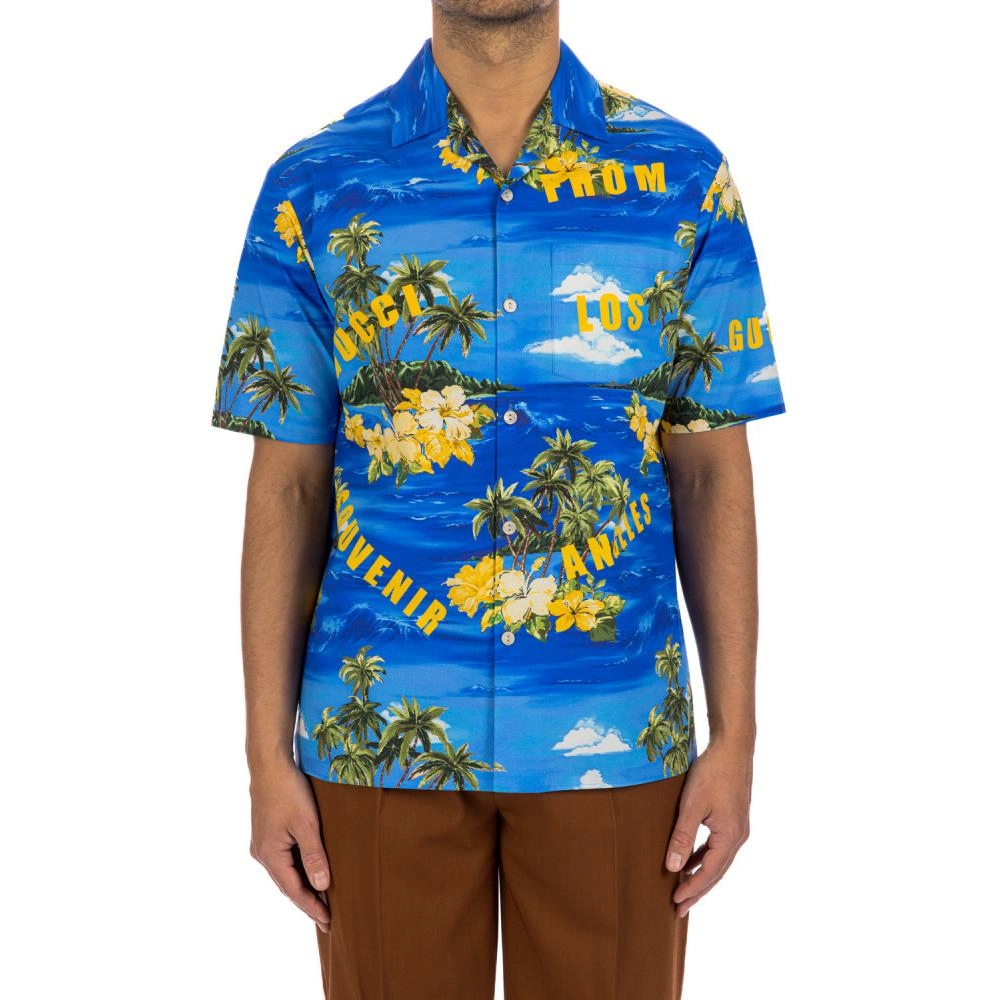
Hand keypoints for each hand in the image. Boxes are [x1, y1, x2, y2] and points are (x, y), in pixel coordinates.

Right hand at [249, 760, 331, 932]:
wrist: (270, 764)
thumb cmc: (289, 791)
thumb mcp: (306, 824)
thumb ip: (314, 856)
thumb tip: (322, 886)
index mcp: (269, 855)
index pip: (293, 890)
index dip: (311, 907)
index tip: (328, 922)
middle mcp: (262, 853)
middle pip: (287, 885)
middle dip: (307, 901)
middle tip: (327, 918)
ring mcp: (262, 843)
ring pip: (285, 872)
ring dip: (302, 886)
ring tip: (321, 900)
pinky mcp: (266, 833)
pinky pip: (283, 859)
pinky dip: (297, 870)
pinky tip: (309, 872)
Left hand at [664, 740, 752, 917]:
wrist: (733, 747)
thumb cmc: (712, 773)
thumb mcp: (692, 805)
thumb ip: (683, 837)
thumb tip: (673, 867)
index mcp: (730, 837)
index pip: (710, 873)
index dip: (692, 888)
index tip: (676, 902)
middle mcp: (738, 836)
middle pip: (717, 872)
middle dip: (698, 890)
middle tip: (679, 908)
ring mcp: (738, 827)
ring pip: (718, 860)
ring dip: (701, 874)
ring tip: (684, 888)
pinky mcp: (733, 817)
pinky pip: (718, 846)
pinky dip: (705, 856)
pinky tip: (692, 858)